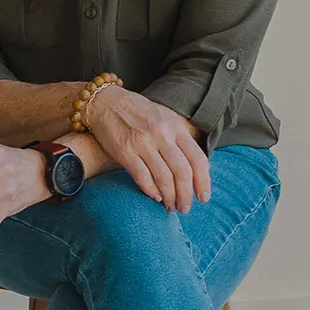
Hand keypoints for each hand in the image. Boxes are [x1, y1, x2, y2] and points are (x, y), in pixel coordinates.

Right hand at [86, 85, 210, 210]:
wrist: (106, 101)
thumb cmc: (137, 112)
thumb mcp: (164, 118)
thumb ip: (179, 138)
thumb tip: (195, 168)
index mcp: (175, 127)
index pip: (198, 159)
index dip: (203, 182)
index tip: (203, 197)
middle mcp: (161, 134)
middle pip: (182, 172)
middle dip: (186, 195)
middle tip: (185, 208)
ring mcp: (142, 142)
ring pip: (164, 178)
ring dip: (170, 197)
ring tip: (171, 207)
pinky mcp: (124, 150)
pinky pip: (142, 177)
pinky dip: (151, 191)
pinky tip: (155, 197)